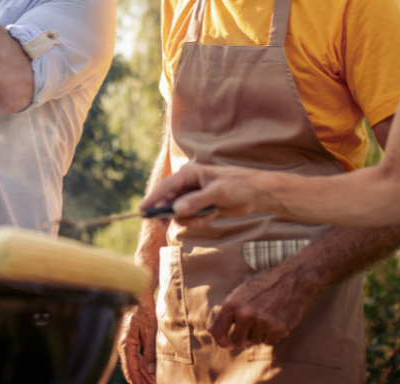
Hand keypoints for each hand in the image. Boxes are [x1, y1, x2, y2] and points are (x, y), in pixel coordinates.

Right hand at [118, 296, 157, 383]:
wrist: (139, 296)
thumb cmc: (144, 311)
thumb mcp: (150, 332)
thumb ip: (150, 352)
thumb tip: (151, 371)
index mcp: (126, 346)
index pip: (131, 370)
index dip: (138, 382)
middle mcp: (124, 346)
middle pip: (131, 370)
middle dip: (141, 381)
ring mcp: (127, 344)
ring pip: (134, 365)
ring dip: (143, 375)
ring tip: (152, 383)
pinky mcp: (132, 340)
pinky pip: (136, 358)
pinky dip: (143, 366)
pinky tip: (150, 372)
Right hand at [139, 162, 276, 227]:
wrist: (256, 193)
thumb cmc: (238, 186)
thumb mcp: (218, 193)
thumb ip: (196, 201)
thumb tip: (176, 210)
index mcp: (190, 174)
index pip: (166, 186)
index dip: (153, 197)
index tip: (142, 209)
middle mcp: (189, 184)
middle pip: (168, 201)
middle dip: (169, 213)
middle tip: (166, 225)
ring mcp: (194, 196)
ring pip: (180, 212)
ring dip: (190, 218)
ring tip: (207, 216)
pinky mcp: (201, 206)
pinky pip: (191, 218)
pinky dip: (199, 220)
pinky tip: (213, 215)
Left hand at [209, 266, 316, 350]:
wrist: (292, 279)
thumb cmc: (264, 285)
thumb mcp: (240, 293)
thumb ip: (225, 314)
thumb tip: (209, 331)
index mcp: (232, 304)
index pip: (219, 332)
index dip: (222, 341)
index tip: (227, 343)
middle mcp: (245, 314)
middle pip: (238, 341)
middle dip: (244, 338)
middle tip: (252, 327)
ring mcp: (261, 323)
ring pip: (255, 342)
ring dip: (260, 334)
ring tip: (267, 317)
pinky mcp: (277, 329)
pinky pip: (269, 342)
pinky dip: (273, 335)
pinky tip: (276, 320)